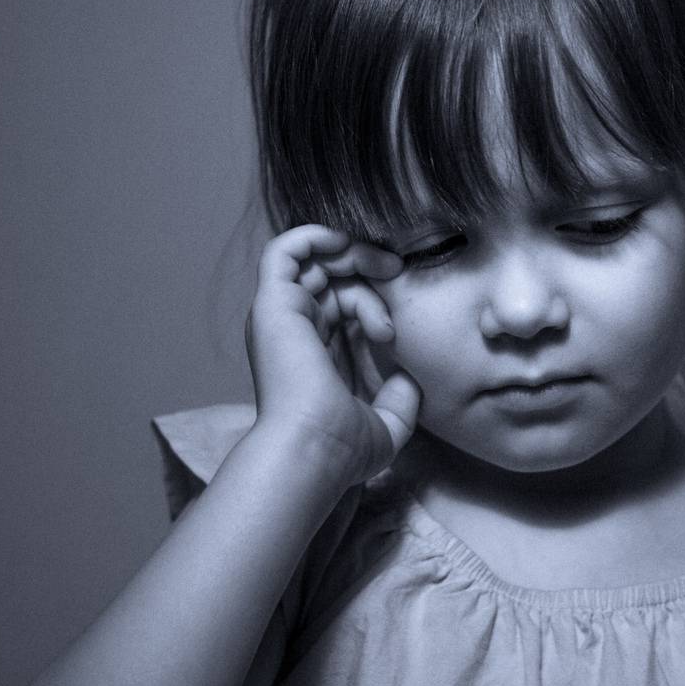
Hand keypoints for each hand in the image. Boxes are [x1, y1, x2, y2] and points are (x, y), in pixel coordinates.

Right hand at [244, 224, 420, 485]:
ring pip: (313, 261)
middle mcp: (290, 333)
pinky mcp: (273, 303)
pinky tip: (349, 247)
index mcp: (310, 356)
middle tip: (399, 272)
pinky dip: (317, 237)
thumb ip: (400, 400)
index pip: (338, 308)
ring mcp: (279, 317)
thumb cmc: (343, 447)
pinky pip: (285, 250)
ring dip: (353, 254)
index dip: (370, 300)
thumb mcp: (386, 425)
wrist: (316, 448)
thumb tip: (411, 378)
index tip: (397, 326)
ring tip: (388, 269)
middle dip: (366, 267)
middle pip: (327, 279)